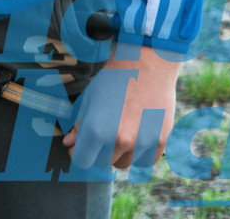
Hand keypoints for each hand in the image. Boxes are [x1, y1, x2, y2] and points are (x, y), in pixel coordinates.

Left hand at [62, 42, 179, 170]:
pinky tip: (137, 135)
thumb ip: (79, 126)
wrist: (147, 64)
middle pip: (102, 164)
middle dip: (98, 152)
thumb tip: (69, 144)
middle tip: (102, 134)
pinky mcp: (160, 142)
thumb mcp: (89, 99)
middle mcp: (118, 140)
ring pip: (124, 164)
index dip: (78, 153)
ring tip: (121, 132)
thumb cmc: (113, 79)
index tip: (80, 147)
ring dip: (119, 154)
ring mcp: (141, 142)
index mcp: (96, 130)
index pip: (81, 161)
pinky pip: (145, 161)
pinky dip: (139, 153)